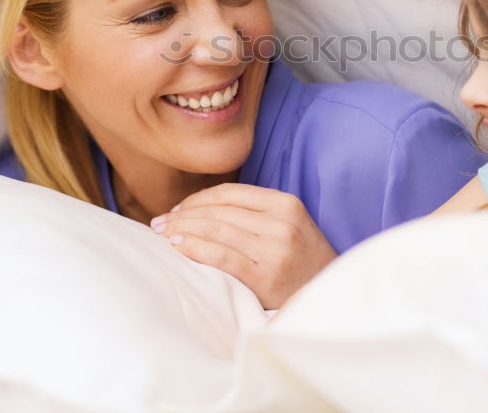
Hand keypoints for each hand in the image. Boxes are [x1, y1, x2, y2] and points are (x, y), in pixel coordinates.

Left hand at [150, 183, 337, 309]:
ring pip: (216, 230)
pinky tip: (177, 246)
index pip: (229, 193)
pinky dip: (194, 248)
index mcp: (286, 204)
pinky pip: (221, 257)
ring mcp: (273, 250)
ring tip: (162, 234)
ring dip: (182, 229)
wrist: (329, 294)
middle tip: (159, 222)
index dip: (197, 198)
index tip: (177, 208)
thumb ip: (256, 211)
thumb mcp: (290, 223)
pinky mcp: (265, 277)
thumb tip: (201, 207)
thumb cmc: (302, 259)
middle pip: (218, 211)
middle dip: (182, 214)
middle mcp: (280, 223)